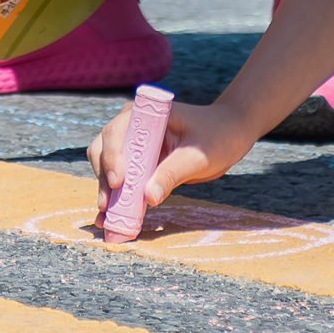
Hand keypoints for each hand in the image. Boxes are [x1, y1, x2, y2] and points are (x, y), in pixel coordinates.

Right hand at [86, 95, 251, 219]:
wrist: (229, 135)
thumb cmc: (216, 137)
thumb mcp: (196, 157)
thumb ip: (172, 174)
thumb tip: (149, 198)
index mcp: (146, 114)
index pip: (118, 131)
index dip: (112, 156)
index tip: (118, 182)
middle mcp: (133, 126)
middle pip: (104, 148)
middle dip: (104, 177)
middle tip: (107, 206)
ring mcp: (134, 144)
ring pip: (107, 165)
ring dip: (105, 190)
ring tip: (106, 218)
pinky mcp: (138, 162)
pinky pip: (122, 180)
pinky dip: (116, 197)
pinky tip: (111, 218)